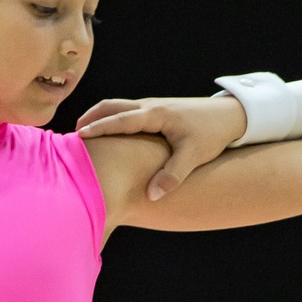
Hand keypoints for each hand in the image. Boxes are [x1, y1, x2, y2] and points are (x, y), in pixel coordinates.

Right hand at [75, 93, 248, 200]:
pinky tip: (108, 134)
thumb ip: (172, 176)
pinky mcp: (156, 110)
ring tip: (84, 135)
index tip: (79, 136)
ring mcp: (152, 106)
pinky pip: (126, 111)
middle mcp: (150, 106)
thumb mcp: (194, 156)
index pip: (120, 119)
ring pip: (117, 106)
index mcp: (155, 115)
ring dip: (99, 117)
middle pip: (111, 106)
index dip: (99, 128)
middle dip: (91, 119)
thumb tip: (152, 196)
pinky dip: (111, 119)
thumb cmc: (212, 135)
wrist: (229, 116)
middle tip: (72, 137)